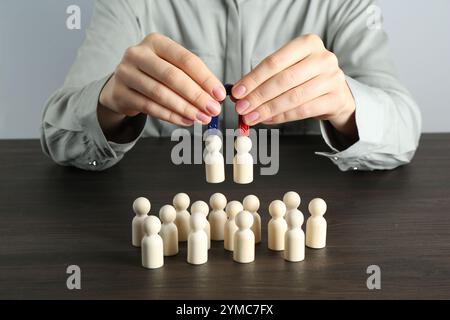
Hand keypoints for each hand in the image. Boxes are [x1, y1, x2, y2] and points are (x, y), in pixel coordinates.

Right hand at [99, 33, 225, 126]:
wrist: (121, 85)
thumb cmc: (154, 75)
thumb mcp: (171, 67)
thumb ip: (192, 78)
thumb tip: (217, 96)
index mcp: (155, 42)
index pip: (185, 59)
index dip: (205, 78)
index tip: (219, 94)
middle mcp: (138, 53)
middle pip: (172, 76)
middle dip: (196, 95)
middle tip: (213, 110)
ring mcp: (126, 72)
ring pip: (160, 93)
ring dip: (185, 108)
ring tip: (201, 118)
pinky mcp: (120, 93)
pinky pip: (149, 107)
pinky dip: (170, 116)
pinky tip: (185, 121)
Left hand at [232, 34, 356, 137]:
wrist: (336, 94)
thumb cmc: (306, 79)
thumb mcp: (288, 70)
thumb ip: (265, 79)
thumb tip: (237, 93)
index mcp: (308, 44)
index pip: (274, 61)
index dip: (253, 78)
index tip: (237, 92)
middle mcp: (323, 58)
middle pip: (283, 80)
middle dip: (258, 96)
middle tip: (241, 108)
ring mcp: (332, 79)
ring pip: (293, 97)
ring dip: (268, 109)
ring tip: (251, 117)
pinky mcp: (336, 99)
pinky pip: (303, 110)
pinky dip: (282, 117)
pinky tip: (267, 120)